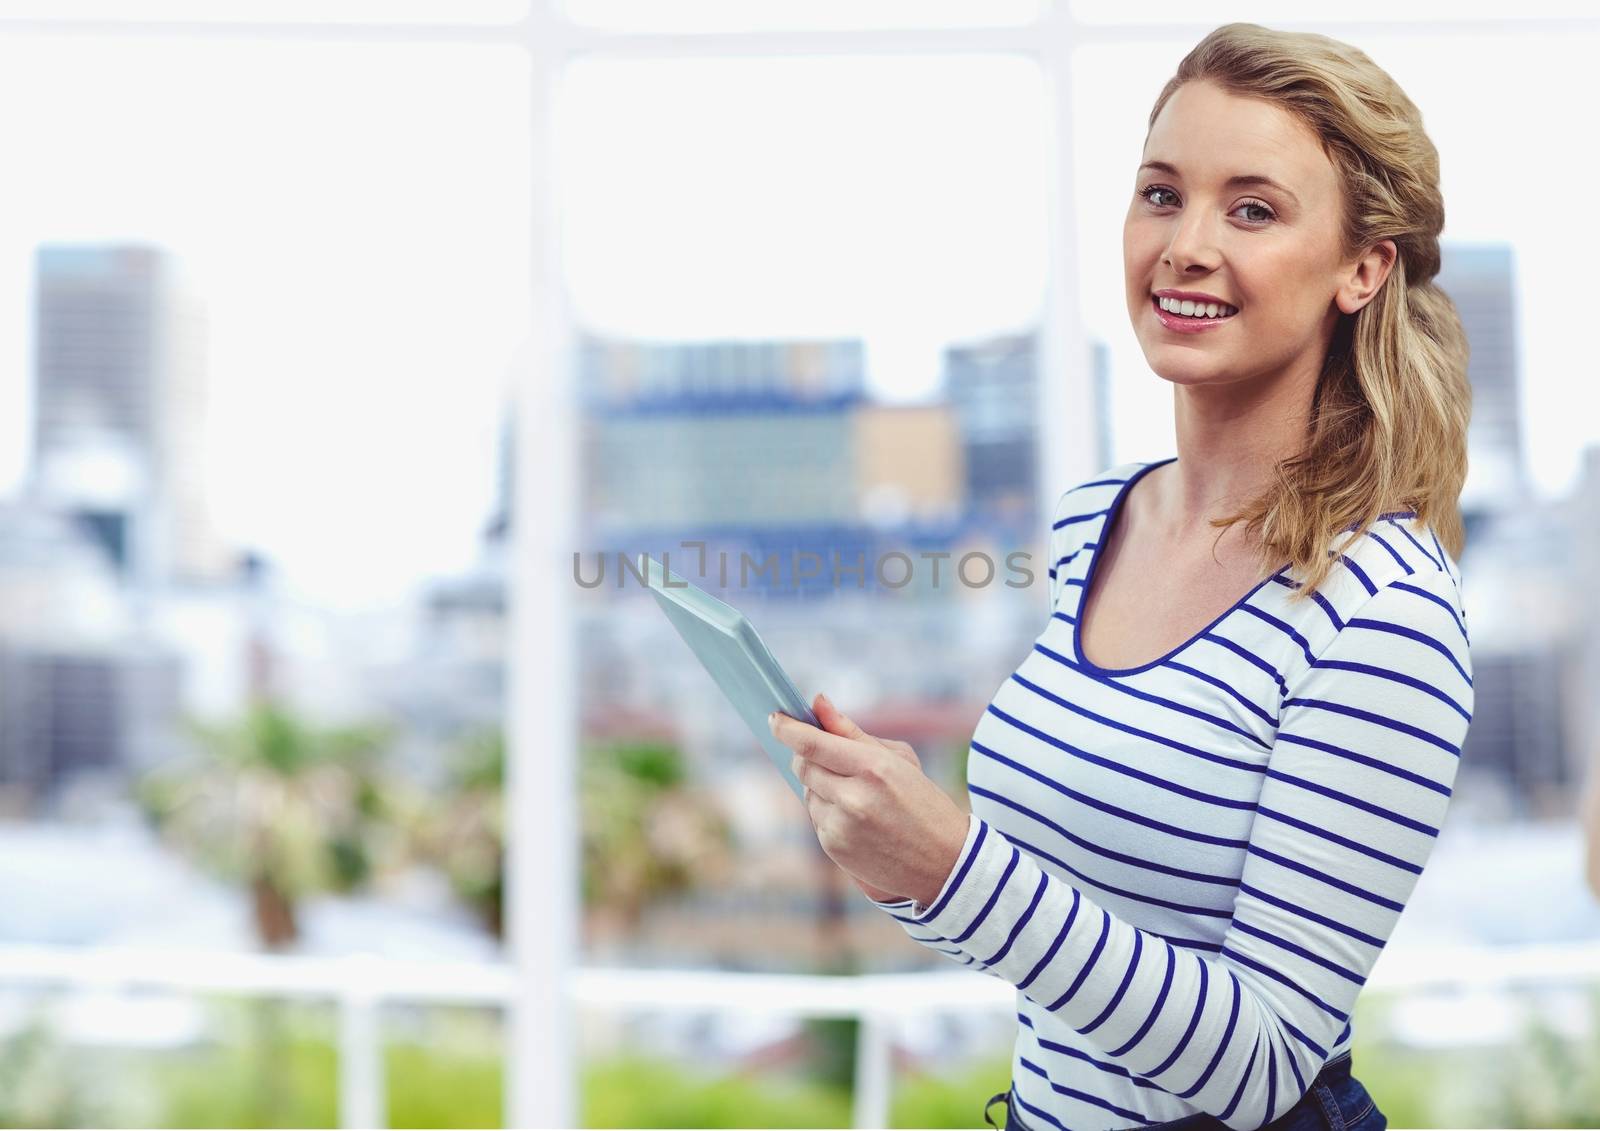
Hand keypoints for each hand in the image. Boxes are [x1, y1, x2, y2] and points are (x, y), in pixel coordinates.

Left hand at [770, 692, 968, 908]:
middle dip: (805, 756)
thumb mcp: (898, 759)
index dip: (787, 728)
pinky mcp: (834, 849)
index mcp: (872, 768)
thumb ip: (852, 731)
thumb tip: (817, 702)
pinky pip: (816, 818)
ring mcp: (841, 826)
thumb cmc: (924, 802)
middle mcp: (853, 798)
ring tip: (856, 794)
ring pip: (807, 792)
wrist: (945, 862)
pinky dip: (828, 811)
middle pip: (802, 766)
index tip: (773, 718)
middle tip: (821, 754)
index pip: (812, 743)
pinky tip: (857, 818)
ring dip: (820, 786)